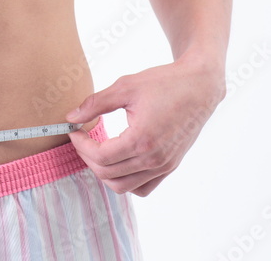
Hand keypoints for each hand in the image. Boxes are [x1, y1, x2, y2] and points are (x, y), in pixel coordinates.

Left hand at [65, 56, 225, 196]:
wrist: (199, 87)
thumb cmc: (163, 82)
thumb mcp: (125, 86)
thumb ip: (95, 103)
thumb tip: (71, 116)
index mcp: (142, 140)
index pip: (101, 157)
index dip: (81, 146)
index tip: (73, 131)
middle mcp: (154, 159)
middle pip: (109, 175)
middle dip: (88, 158)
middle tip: (82, 139)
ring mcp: (164, 166)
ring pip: (124, 187)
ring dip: (105, 172)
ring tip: (97, 150)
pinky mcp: (170, 166)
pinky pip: (143, 187)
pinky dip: (126, 180)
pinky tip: (118, 159)